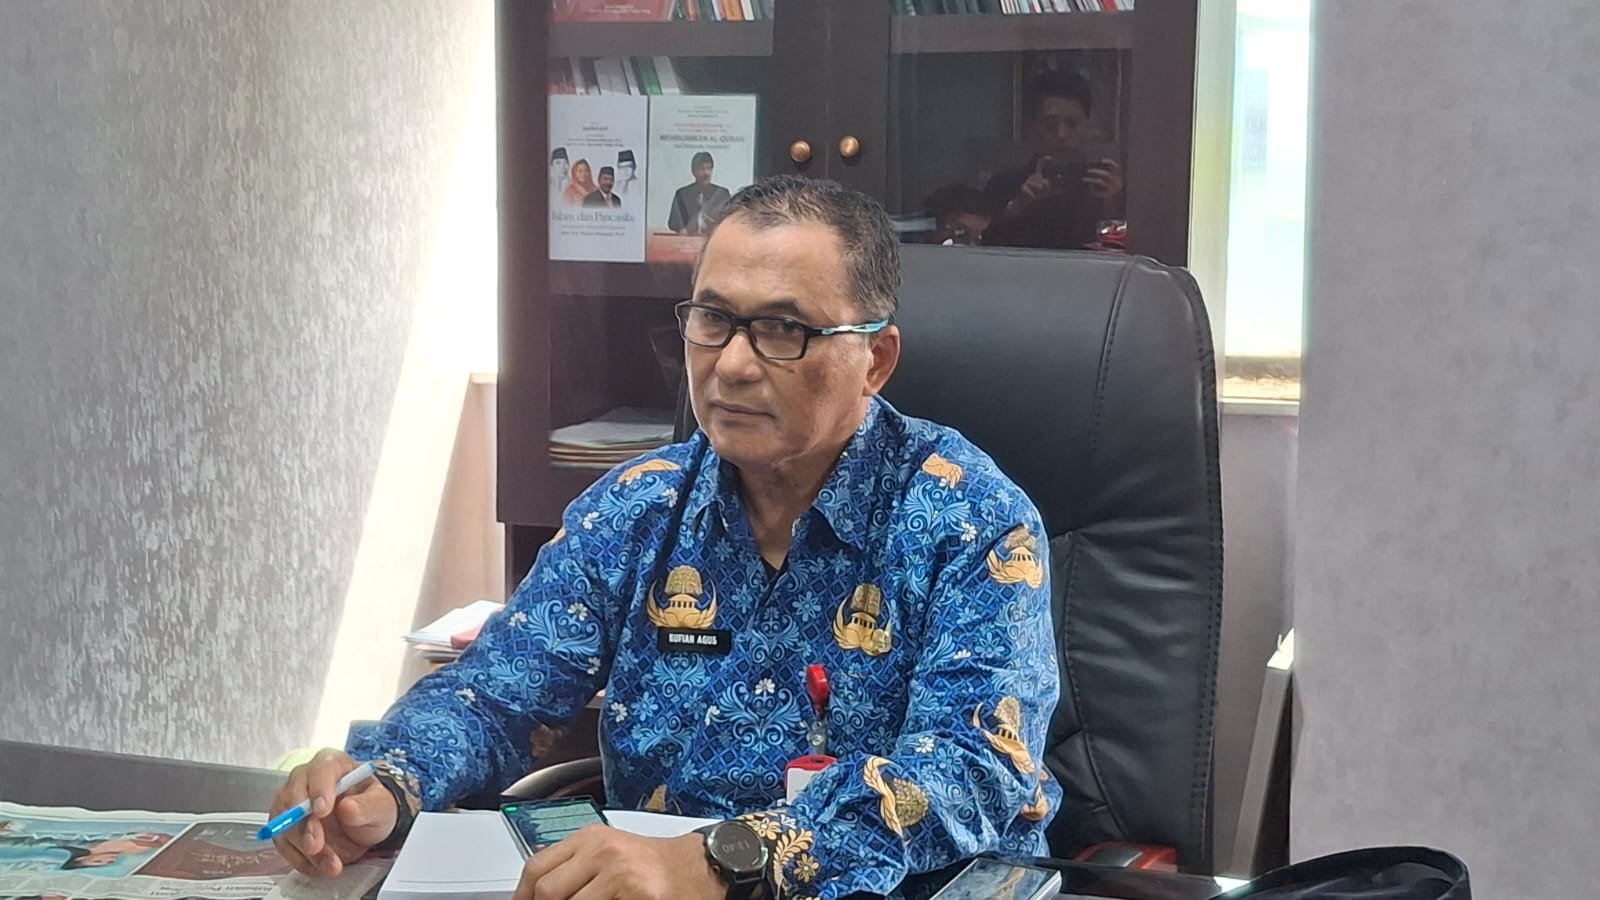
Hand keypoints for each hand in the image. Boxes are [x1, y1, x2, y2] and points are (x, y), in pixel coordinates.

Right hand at [268, 748, 397, 877]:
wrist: (367, 824)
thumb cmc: (372, 806)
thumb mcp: (381, 805)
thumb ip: (368, 806)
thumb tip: (348, 808)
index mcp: (332, 764)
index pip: (320, 771)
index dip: (318, 790)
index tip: (322, 811)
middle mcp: (306, 780)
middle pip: (294, 798)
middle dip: (304, 826)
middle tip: (315, 846)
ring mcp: (292, 804)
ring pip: (285, 824)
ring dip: (304, 849)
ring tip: (330, 864)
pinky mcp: (286, 828)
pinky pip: (285, 844)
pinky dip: (301, 860)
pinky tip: (320, 867)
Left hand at [514, 826, 726, 899]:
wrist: (700, 867)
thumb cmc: (655, 863)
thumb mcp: (611, 850)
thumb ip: (575, 861)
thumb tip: (536, 883)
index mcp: (591, 838)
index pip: (537, 867)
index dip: (522, 895)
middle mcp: (603, 851)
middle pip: (548, 891)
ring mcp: (620, 875)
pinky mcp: (636, 896)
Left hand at [1084, 159, 1123, 198]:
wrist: (1112, 206)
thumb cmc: (1108, 190)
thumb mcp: (1110, 181)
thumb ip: (1106, 174)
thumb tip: (1097, 164)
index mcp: (1119, 178)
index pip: (1116, 167)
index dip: (1110, 163)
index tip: (1102, 160)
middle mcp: (1117, 183)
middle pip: (1105, 174)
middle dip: (1096, 171)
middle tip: (1088, 171)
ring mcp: (1112, 190)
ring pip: (1100, 182)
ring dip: (1090, 179)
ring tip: (1084, 179)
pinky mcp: (1106, 196)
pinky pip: (1097, 190)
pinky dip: (1091, 188)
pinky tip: (1087, 188)